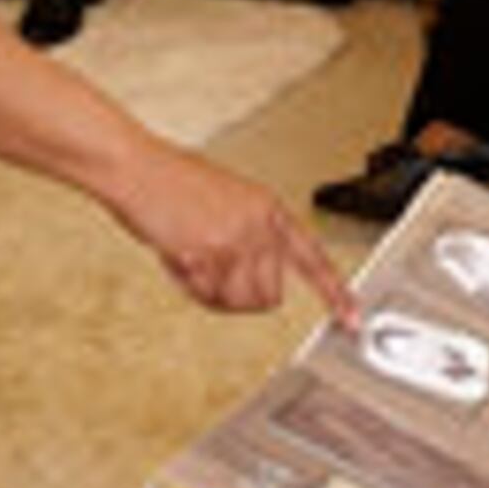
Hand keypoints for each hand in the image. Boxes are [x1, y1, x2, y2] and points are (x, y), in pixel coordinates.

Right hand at [115, 148, 355, 319]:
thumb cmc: (171, 183)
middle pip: (269, 296)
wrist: (137, 169)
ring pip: (239, 301)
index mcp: (269, 208)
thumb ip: (249, 237)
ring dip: (213, 294)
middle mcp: (260, 225)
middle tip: (211, 276)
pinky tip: (177, 257)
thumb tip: (252, 282)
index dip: (335, 291)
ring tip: (192, 262)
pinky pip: (207, 295)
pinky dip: (189, 287)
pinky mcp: (210, 253)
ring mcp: (237, 239)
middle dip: (239, 296)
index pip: (313, 257)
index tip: (351, 318)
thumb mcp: (227, 202)